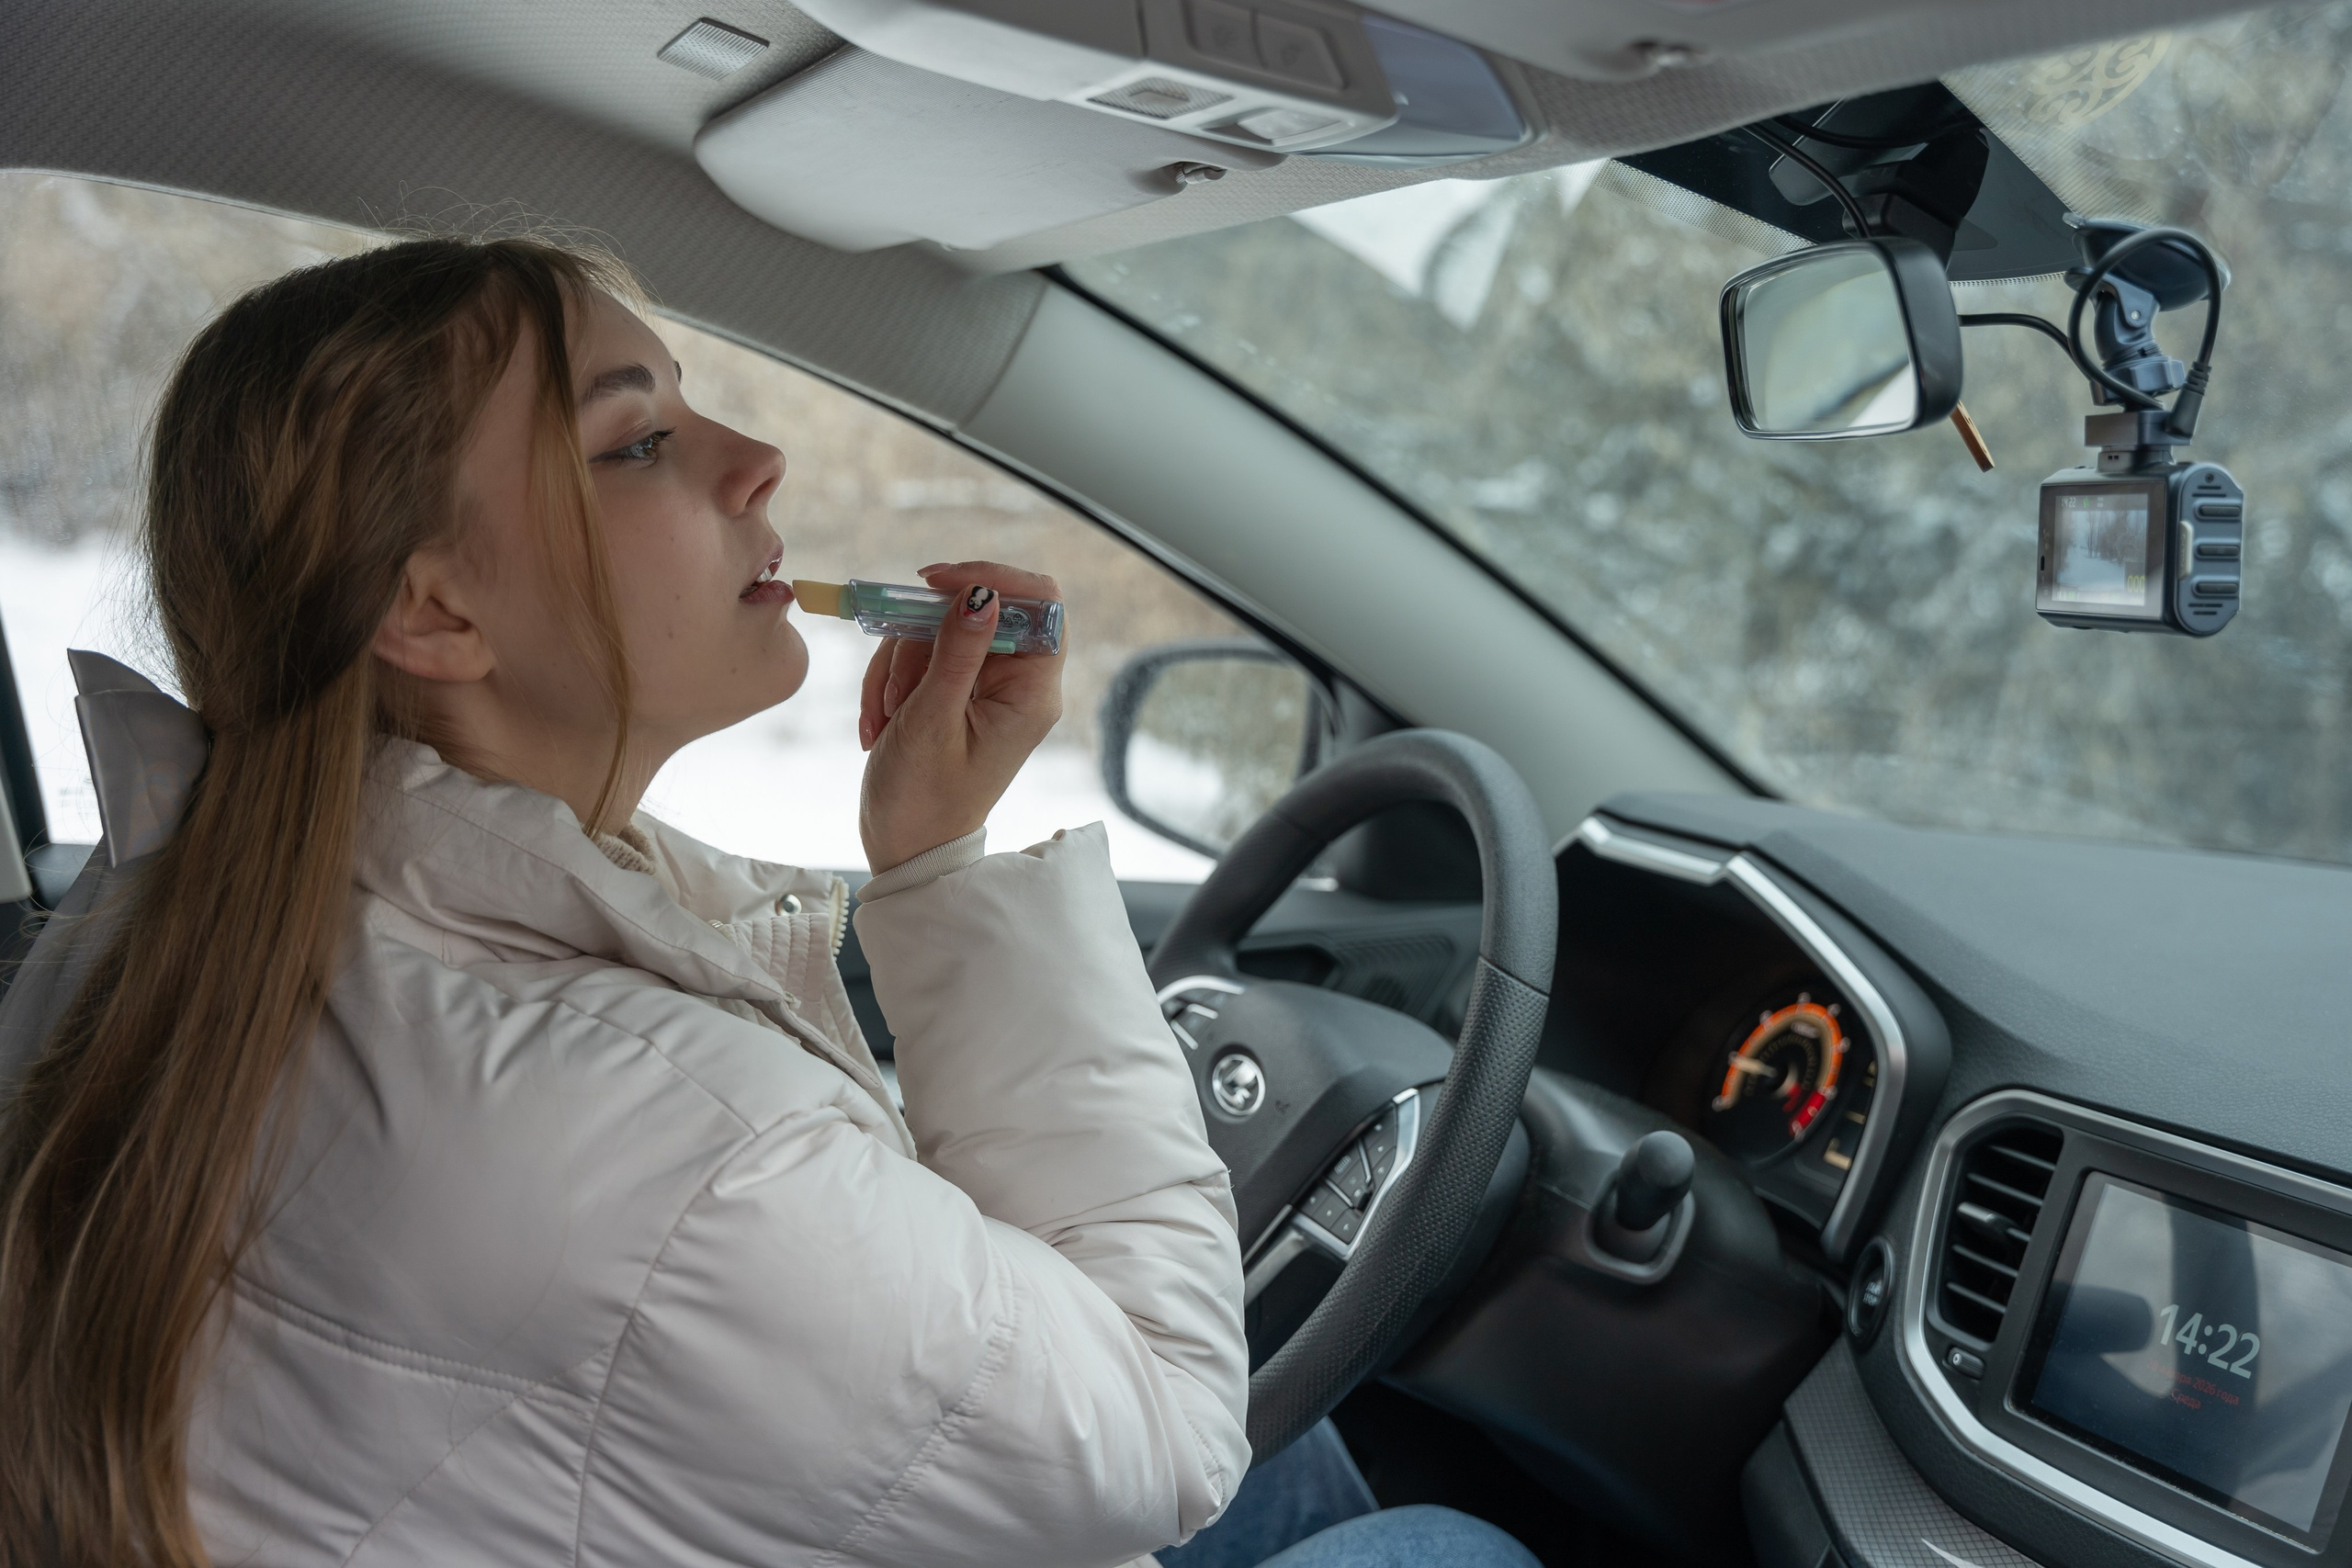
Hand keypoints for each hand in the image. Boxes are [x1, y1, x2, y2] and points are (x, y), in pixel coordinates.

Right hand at [857, 561, 1065, 872]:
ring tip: (886, 719)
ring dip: (898, 668)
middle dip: (921, 639)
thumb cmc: (922, 798)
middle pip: (975, 611)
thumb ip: (956, 652)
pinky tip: (881, 724)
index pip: (1041, 602)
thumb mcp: (932, 719)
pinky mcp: (956, 692)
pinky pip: (921, 655)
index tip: (934, 583)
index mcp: (1033, 692)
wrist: (906, 848)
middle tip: (897, 689)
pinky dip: (892, 681)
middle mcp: (1020, 684)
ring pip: (937, 631)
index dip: (991, 579)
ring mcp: (986, 687)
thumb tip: (982, 594)